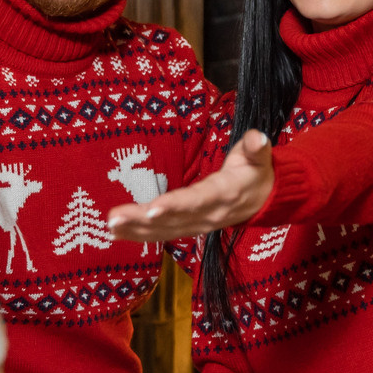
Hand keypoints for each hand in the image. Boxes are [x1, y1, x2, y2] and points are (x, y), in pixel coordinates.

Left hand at [108, 130, 273, 241]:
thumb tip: (258, 137)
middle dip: (142, 221)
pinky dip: (139, 234)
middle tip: (114, 218)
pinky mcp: (188, 228)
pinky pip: (162, 234)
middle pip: (172, 220)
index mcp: (224, 195)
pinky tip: (116, 232)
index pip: (197, 201)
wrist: (263, 200)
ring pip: (163, 230)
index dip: (175, 206)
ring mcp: (197, 225)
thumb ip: (256, 148)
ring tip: (109, 225)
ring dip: (135, 229)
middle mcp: (208, 215)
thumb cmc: (256, 173)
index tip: (152, 208)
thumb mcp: (260, 158)